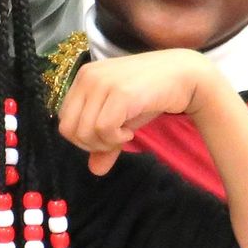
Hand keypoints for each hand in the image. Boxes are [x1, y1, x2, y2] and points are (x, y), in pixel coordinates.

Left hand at [57, 50, 216, 175]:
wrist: (184, 76)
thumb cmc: (151, 95)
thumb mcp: (122, 118)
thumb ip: (105, 141)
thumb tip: (95, 170)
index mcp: (83, 78)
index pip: (64, 120)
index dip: (83, 138)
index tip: (107, 136)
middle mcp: (87, 76)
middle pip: (68, 129)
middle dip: (91, 144)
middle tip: (115, 139)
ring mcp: (102, 82)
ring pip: (85, 132)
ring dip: (106, 143)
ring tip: (125, 133)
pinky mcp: (119, 92)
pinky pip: (103, 129)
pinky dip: (117, 138)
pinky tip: (130, 131)